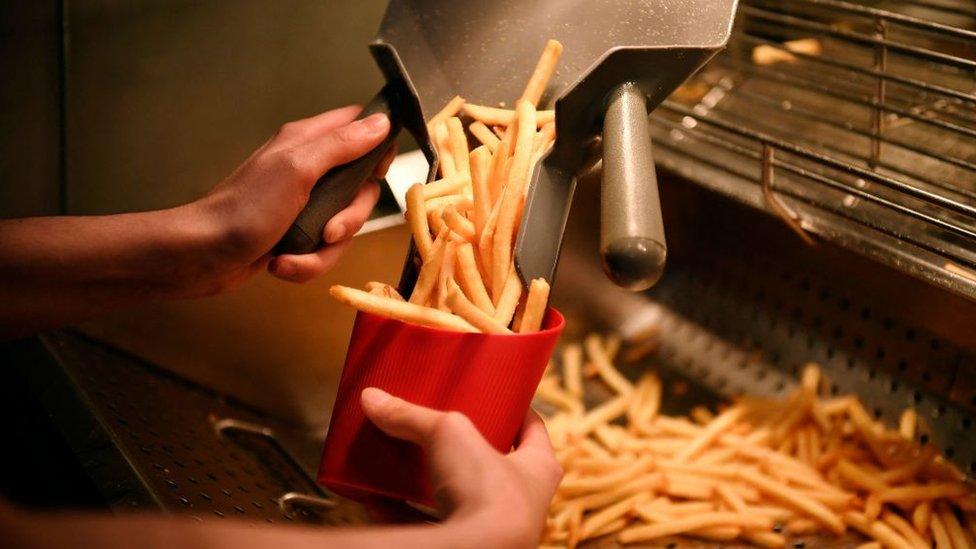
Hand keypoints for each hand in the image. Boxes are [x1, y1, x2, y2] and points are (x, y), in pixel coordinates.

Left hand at [182, 106, 394, 294]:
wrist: (201, 256)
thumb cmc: (244, 210)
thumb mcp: (298, 171)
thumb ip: (340, 145)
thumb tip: (381, 122)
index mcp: (306, 142)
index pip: (359, 128)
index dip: (375, 150)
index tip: (373, 175)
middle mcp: (307, 169)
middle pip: (359, 189)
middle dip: (350, 219)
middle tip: (329, 230)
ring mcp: (302, 205)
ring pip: (343, 226)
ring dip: (324, 251)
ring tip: (292, 257)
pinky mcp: (295, 235)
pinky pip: (322, 250)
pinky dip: (306, 263)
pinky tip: (281, 264)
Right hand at [360, 388, 561, 547]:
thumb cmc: (485, 490)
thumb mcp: (448, 433)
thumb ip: (412, 415)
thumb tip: (374, 397)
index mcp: (538, 468)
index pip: (533, 430)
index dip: (516, 410)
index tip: (496, 395)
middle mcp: (520, 501)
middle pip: (495, 464)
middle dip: (469, 447)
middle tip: (445, 424)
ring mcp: (491, 527)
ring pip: (460, 497)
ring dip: (434, 480)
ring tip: (408, 456)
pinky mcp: (460, 544)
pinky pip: (425, 524)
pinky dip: (401, 511)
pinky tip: (377, 498)